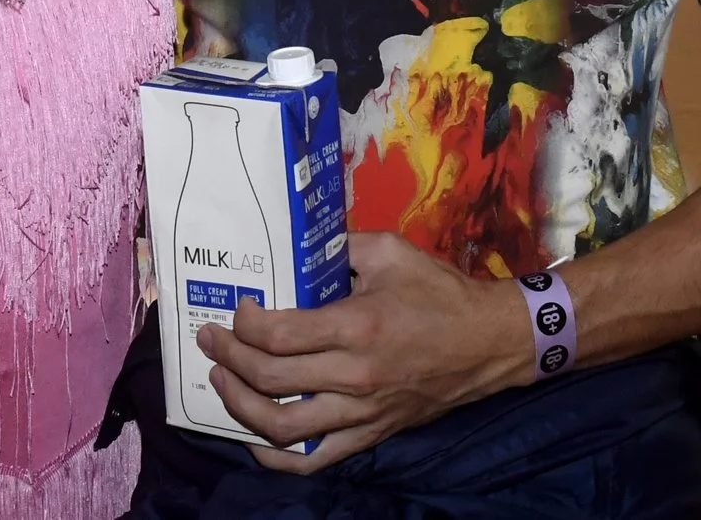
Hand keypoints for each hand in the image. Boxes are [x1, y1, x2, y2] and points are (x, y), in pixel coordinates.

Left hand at [198, 231, 533, 472]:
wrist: (491, 344)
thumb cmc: (440, 293)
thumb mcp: (390, 251)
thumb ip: (340, 246)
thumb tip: (298, 244)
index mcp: (357, 326)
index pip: (277, 335)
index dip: (243, 324)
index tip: (237, 308)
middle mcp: (354, 375)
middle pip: (269, 378)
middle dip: (226, 358)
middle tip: (210, 340)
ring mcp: (362, 412)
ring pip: (282, 426)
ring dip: (239, 405)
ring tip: (221, 381)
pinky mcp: (371, 434)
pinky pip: (314, 458)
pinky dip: (276, 454)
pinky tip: (253, 437)